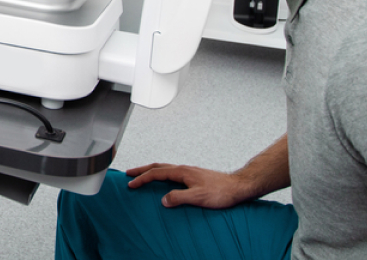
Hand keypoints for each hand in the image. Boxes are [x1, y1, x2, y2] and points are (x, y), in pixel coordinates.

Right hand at [126, 163, 248, 208]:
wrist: (236, 187)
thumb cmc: (220, 192)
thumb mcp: (198, 197)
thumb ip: (179, 198)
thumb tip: (163, 200)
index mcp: (182, 172)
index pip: (157, 173)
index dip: (142, 178)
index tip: (131, 184)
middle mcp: (184, 169)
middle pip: (158, 167)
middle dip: (142, 170)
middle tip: (129, 173)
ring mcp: (189, 172)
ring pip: (165, 169)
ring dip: (151, 172)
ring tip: (142, 176)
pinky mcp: (193, 177)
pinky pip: (172, 174)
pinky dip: (161, 176)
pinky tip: (163, 183)